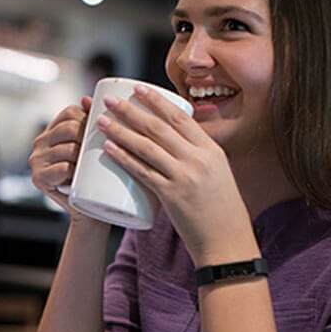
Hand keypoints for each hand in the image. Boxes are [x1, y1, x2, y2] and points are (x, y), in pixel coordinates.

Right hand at [29, 96, 101, 221]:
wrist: (92, 212)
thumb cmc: (97, 178)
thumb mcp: (95, 148)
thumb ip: (92, 122)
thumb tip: (89, 98)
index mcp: (52, 130)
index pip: (70, 112)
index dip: (89, 119)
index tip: (104, 132)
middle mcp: (40, 143)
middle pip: (70, 128)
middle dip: (89, 138)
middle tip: (104, 152)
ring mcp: (36, 161)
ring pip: (68, 149)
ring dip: (85, 158)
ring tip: (95, 167)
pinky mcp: (38, 178)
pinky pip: (63, 168)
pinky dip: (76, 172)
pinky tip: (82, 178)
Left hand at [98, 85, 253, 263]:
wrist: (228, 242)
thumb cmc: (221, 210)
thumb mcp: (217, 174)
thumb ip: (197, 158)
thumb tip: (170, 145)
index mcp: (212, 150)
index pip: (180, 117)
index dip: (156, 100)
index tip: (138, 89)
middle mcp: (199, 159)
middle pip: (159, 127)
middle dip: (131, 110)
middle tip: (109, 101)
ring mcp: (185, 177)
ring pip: (147, 146)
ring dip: (121, 131)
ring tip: (102, 122)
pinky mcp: (172, 196)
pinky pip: (143, 172)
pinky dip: (124, 158)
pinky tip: (109, 149)